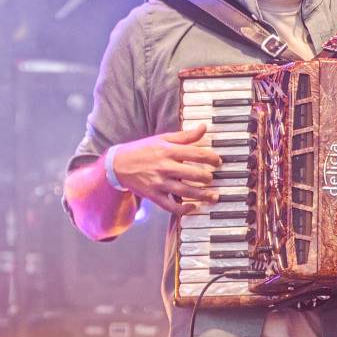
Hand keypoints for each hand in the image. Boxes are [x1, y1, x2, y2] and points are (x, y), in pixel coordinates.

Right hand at [110, 124, 224, 213]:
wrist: (118, 164)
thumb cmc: (142, 150)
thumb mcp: (162, 139)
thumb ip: (184, 136)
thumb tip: (203, 128)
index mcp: (167, 151)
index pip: (196, 154)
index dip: (211, 158)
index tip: (218, 161)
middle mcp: (164, 167)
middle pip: (193, 174)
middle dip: (208, 177)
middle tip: (213, 177)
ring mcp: (159, 183)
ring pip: (186, 192)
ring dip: (202, 195)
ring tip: (213, 196)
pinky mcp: (153, 195)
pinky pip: (171, 206)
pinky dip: (184, 209)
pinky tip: (194, 207)